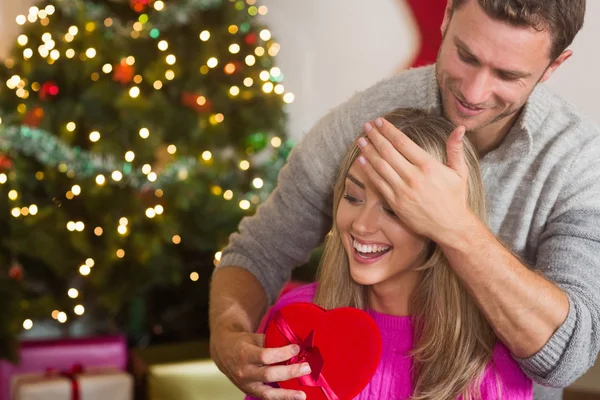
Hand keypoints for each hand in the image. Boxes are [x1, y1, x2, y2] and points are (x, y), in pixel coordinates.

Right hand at [210, 328, 310, 399]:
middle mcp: (244, 372)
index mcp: (244, 354)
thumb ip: (271, 342)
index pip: (265, 356)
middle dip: (290, 372)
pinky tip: (294, 397)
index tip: (297, 348)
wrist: (223, 352)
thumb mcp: (254, 337)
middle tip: (306, 367)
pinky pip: (267, 397)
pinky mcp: (250, 392)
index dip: (283, 353)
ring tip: (302, 395)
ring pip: (267, 393)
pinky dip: (281, 398)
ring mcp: (246, 384)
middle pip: (269, 375)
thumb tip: (294, 346)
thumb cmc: (242, 342)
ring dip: (287, 394)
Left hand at [357, 117, 471, 244]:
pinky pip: (378, 183)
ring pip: (380, 166)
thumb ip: (455, 148)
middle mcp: (413, 177)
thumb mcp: (460, 172)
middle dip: (375, 136)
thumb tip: (460, 128)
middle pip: (388, 151)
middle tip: (366, 126)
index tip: (379, 121)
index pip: (402, 142)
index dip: (388, 130)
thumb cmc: (455, 198)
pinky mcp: (395, 202)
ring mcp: (402, 190)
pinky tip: (362, 160)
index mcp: (428, 166)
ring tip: (361, 140)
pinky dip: (369, 170)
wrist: (450, 226)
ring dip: (368, 151)